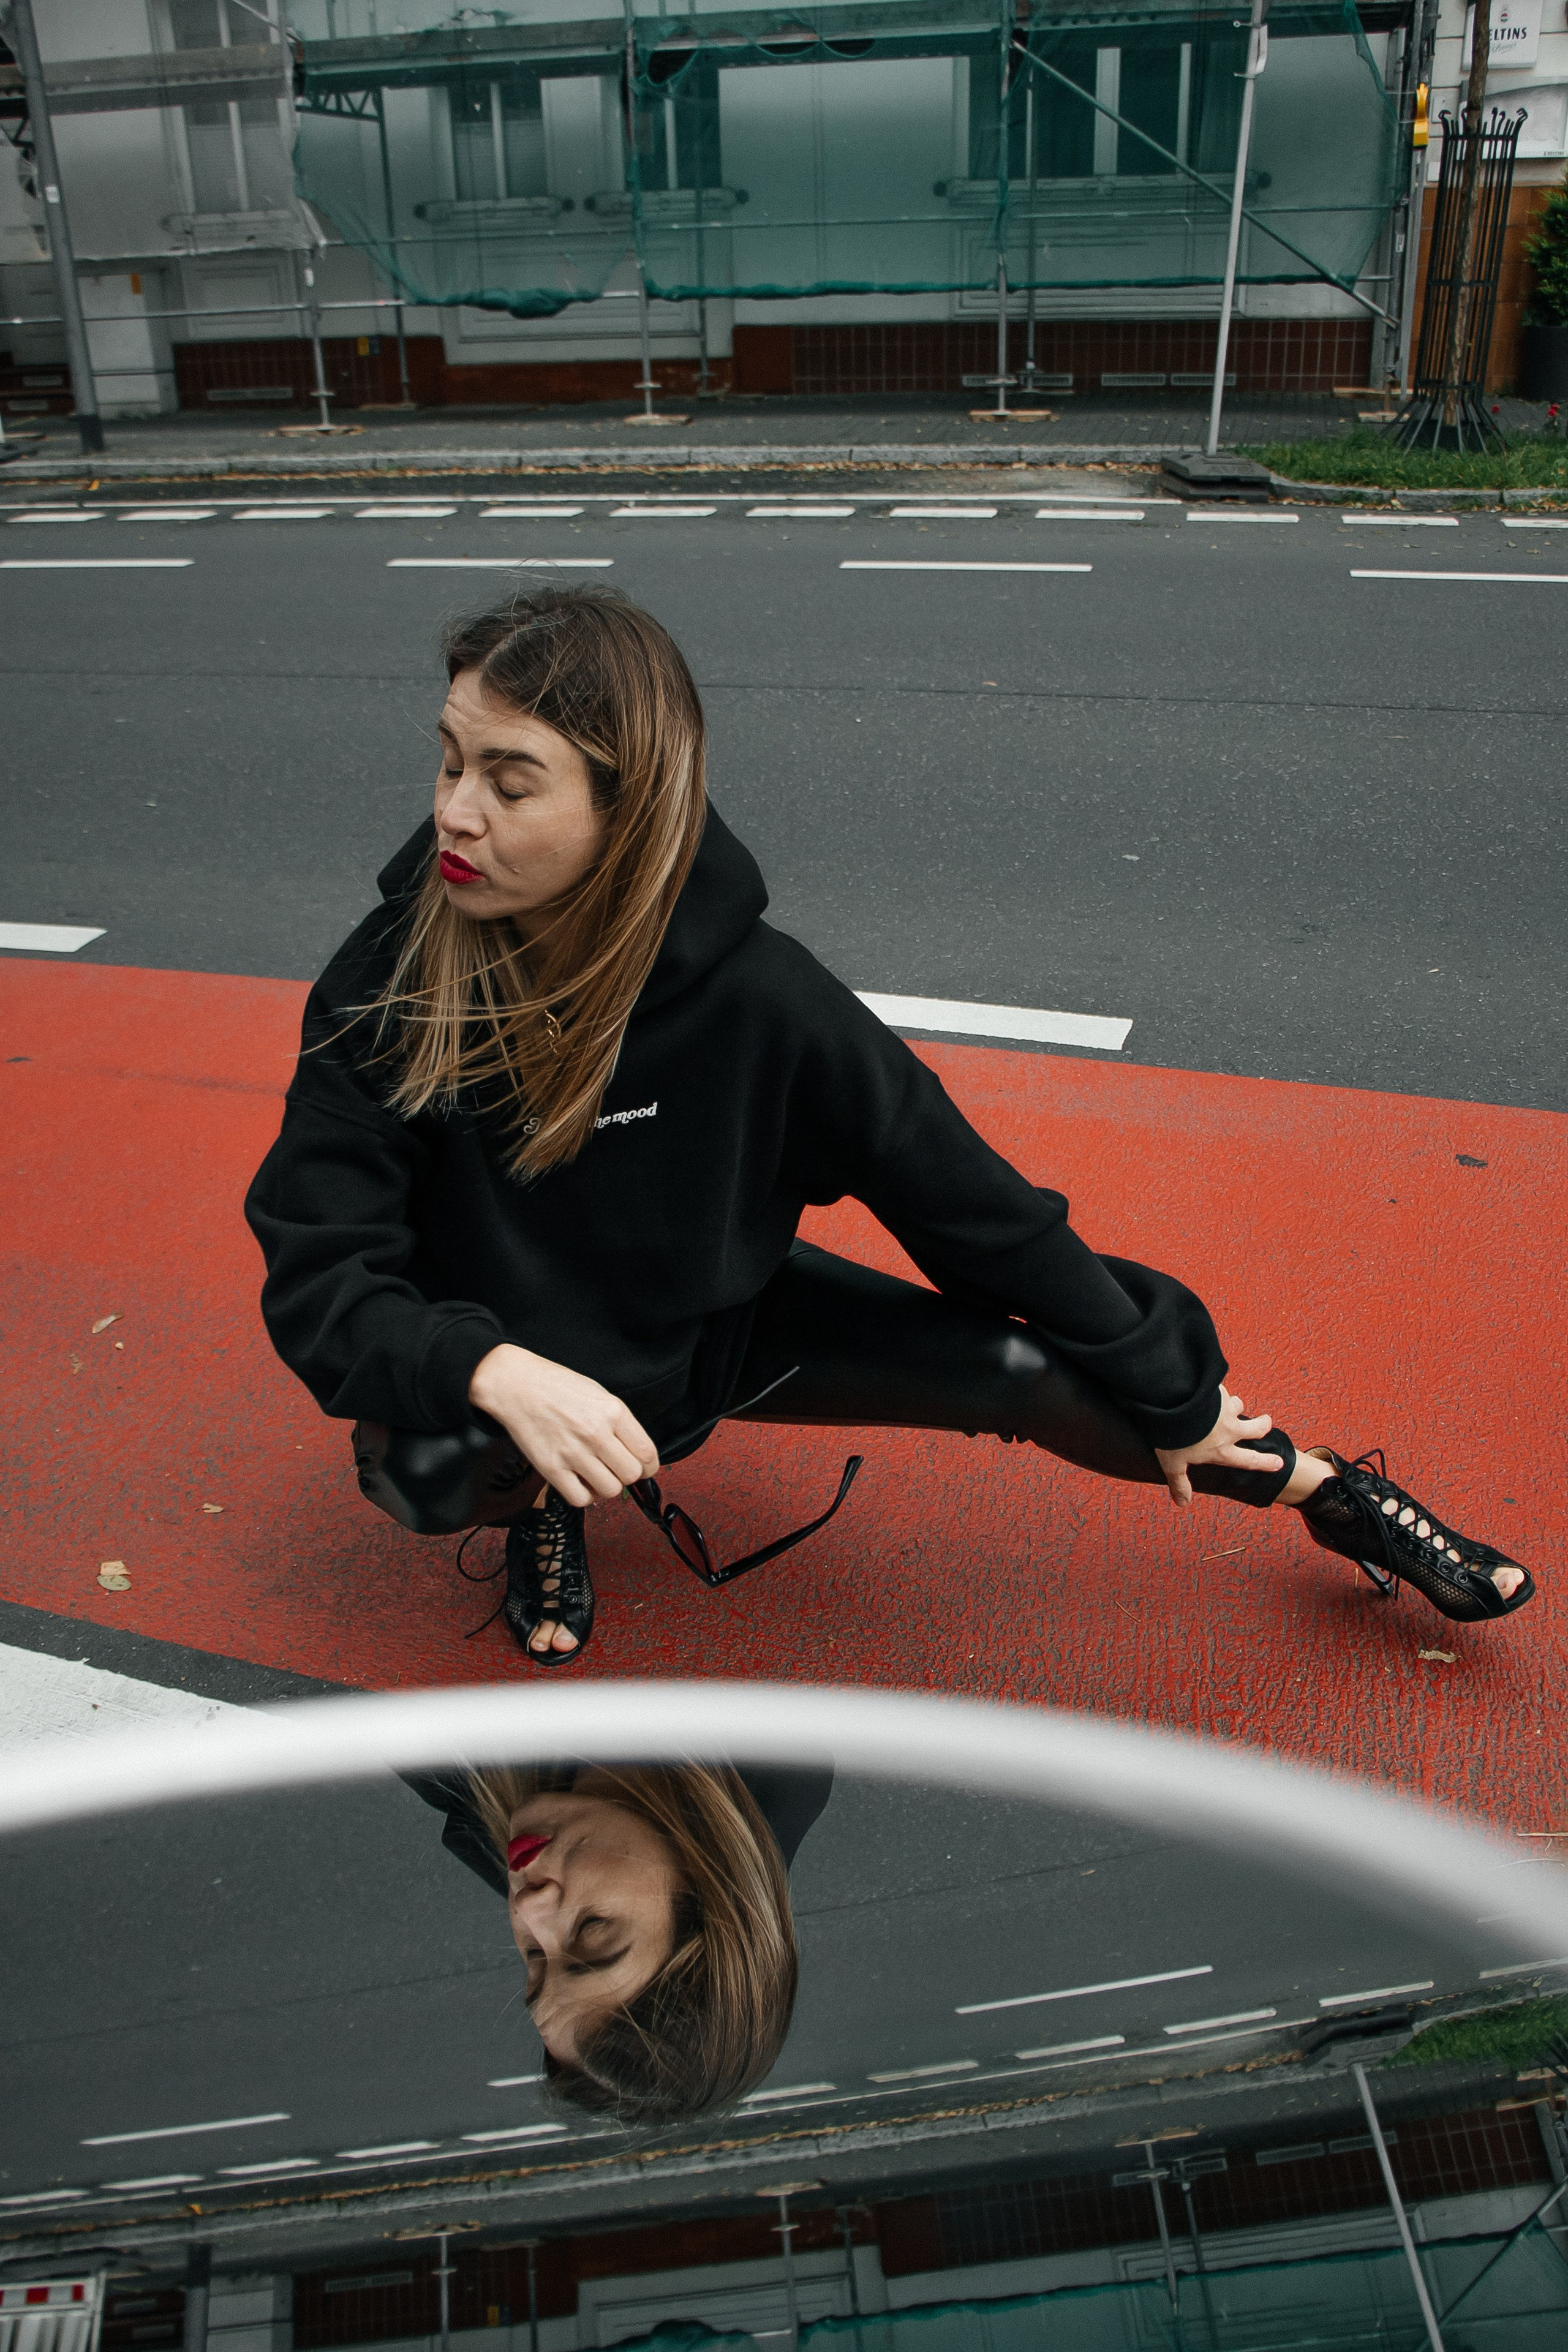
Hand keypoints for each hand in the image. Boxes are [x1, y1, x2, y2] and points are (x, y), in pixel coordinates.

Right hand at [468, 1344, 658, 1507]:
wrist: (515, 1384)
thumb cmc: (555, 1386)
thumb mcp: (598, 1393)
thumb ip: (619, 1422)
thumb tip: (635, 1451)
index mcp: (612, 1411)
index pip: (647, 1453)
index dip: (650, 1466)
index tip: (644, 1468)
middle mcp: (596, 1433)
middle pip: (632, 1474)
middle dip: (627, 1474)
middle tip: (616, 1468)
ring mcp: (573, 1452)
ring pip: (610, 1490)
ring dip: (606, 1486)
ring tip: (596, 1474)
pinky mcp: (551, 1468)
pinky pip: (580, 1499)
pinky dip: (584, 1496)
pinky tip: (579, 1482)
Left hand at [1154, 1385, 1281, 1506]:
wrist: (1173, 1404)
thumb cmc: (1173, 1437)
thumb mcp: (1173, 1464)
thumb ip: (1180, 1482)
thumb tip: (1183, 1503)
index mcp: (1222, 1451)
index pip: (1249, 1460)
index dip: (1265, 1463)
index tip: (1279, 1462)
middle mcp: (1230, 1430)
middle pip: (1257, 1428)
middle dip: (1263, 1424)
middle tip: (1265, 1422)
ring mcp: (1227, 1409)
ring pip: (1238, 1405)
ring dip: (1234, 1405)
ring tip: (1222, 1404)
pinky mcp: (1219, 1391)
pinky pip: (1221, 1390)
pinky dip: (1215, 1391)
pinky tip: (1202, 1390)